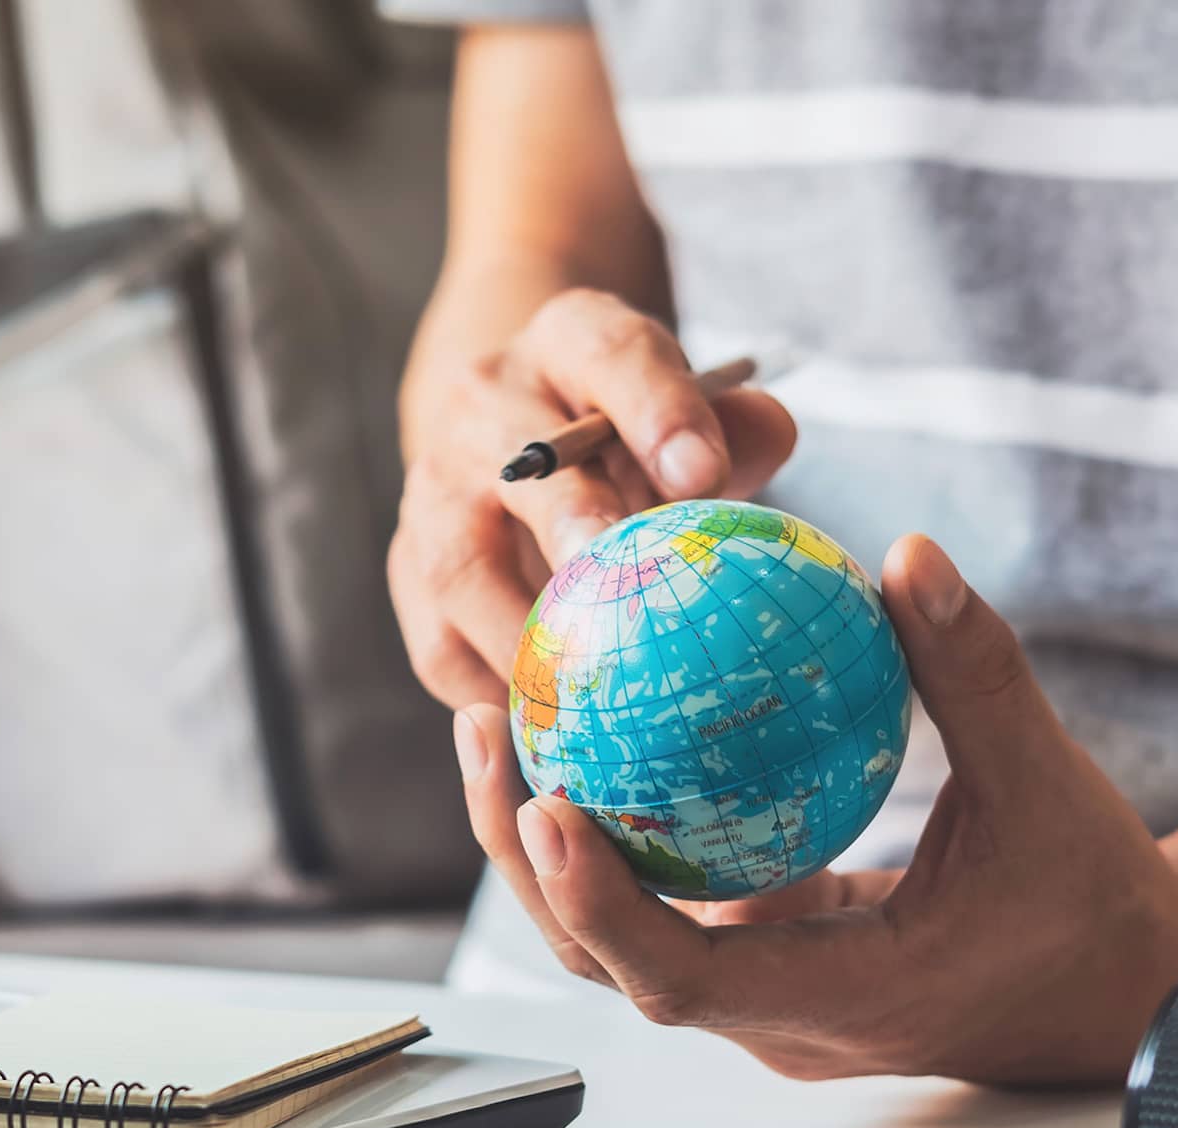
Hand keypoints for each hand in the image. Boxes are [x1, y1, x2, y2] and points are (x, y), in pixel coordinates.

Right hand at [389, 289, 797, 708]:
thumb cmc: (629, 435)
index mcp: (568, 343)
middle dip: (571, 522)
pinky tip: (541, 734)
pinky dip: (488, 690)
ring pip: (459, 566)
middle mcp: (484, 407)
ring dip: (520, 633)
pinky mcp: (408, 569)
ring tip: (581, 693)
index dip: (655, 410)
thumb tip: (768, 441)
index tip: (701, 473)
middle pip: (523, 466)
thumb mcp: (687, 409)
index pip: (610, 354)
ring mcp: (433, 491)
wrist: (513, 431)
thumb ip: (732, 428)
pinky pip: (438, 642)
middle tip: (618, 584)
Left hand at [451, 536, 1177, 1086]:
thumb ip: (977, 676)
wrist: (1122, 991)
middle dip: (530, 858)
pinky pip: (670, 904)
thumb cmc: (1092, 903)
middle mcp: (779, 1019)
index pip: (683, 979)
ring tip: (504, 720)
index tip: (544, 806)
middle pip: (611, 963)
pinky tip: (588, 729)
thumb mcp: (1048, 785)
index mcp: (841, 1002)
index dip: (598, 903)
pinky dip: (623, 830)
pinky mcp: (766, 967)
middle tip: (489, 728)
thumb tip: (909, 555)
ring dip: (555, 845)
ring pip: (625, 941)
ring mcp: (765, 1000)